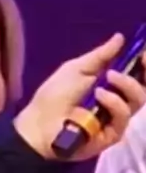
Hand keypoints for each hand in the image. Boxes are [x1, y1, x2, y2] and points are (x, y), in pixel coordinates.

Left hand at [14, 34, 145, 159]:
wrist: (38, 123)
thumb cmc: (54, 96)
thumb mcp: (76, 69)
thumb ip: (100, 56)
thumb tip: (120, 37)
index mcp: (110, 85)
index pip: (136, 74)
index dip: (143, 63)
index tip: (144, 51)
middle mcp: (117, 101)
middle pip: (143, 88)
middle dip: (145, 72)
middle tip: (141, 59)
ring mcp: (115, 119)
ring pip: (138, 100)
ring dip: (126, 84)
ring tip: (108, 77)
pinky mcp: (111, 135)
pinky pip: (123, 117)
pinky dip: (114, 103)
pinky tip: (99, 95)